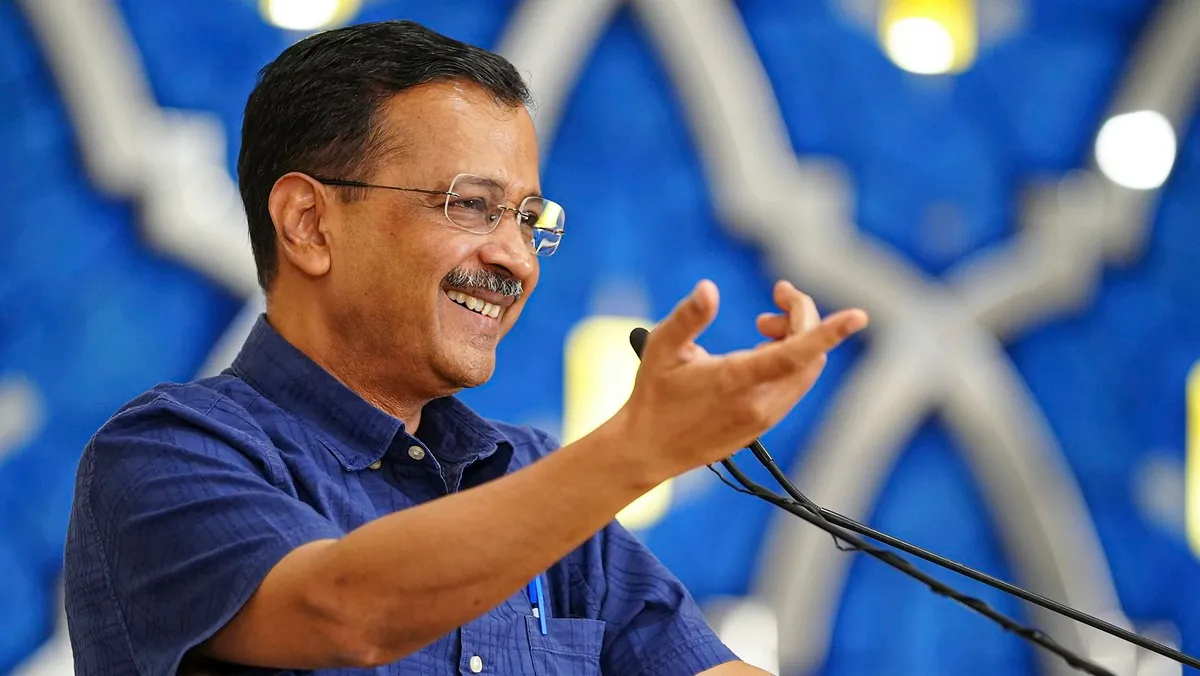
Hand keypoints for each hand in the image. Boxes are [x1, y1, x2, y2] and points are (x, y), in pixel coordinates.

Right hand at [615, 279, 867, 479]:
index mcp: (735, 381)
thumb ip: (688, 317)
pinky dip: (791, 360)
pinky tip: (762, 351)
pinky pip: (795, 386)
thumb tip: (709, 289)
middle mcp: (758, 403)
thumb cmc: (654, 396)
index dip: (829, 332)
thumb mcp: (660, 349)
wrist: (649, 449)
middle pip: (809, 355)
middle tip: (777, 296)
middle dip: (802, 318)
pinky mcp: (764, 424)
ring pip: (807, 372)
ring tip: (764, 325)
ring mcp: (764, 417)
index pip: (795, 353)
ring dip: (798, 339)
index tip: (859, 316)